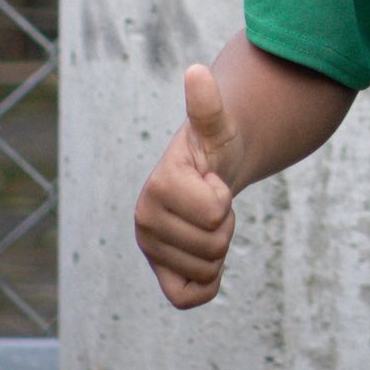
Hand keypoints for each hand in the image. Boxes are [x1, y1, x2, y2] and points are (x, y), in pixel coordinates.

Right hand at [134, 63, 244, 308]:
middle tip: (212, 202)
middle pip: (215, 244)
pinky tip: (204, 255)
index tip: (212, 181)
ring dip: (219, 246)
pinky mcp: (160, 276)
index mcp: (156, 187)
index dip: (225, 198)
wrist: (213, 170)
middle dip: (225, 223)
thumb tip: (197, 72)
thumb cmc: (215, 146)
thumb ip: (208, 104)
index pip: (215, 214)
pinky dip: (209, 281)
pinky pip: (192, 298)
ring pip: (209, 269)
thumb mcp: (217, 124)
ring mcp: (150, 251)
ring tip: (207, 219)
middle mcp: (144, 222)